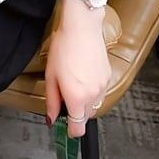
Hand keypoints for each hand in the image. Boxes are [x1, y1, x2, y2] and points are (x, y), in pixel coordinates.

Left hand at [44, 0, 111, 137]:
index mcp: (76, 97)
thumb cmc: (64, 48)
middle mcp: (92, 96)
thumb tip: (51, 117)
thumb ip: (52, 100)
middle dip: (75, 112)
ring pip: (93, 104)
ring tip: (73, 81)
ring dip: (84, 101)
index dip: (70, 130)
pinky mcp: (108, 76)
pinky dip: (91, 89)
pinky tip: (83, 73)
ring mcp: (102, 86)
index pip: (78, 127)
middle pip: (85, 117)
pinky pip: (99, 91)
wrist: (82, 28)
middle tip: (64, 96)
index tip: (65, 128)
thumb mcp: (51, 75)